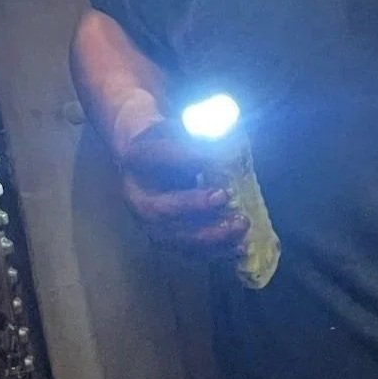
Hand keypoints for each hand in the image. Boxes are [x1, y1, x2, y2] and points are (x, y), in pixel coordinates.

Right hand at [109, 95, 248, 255]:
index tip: (218, 152)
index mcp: (136, 158)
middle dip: (194, 205)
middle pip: (161, 208)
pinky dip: (216, 251)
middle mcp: (136, 195)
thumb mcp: (176, 127)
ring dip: (211, 235)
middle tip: (225, 195)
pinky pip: (189, 251)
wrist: (144, 160)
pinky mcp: (165, 240)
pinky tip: (241, 247)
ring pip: (176, 236)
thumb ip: (198, 130)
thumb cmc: (167, 140)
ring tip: (240, 225)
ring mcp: (148, 223)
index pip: (158, 156)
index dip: (186, 154)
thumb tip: (229, 138)